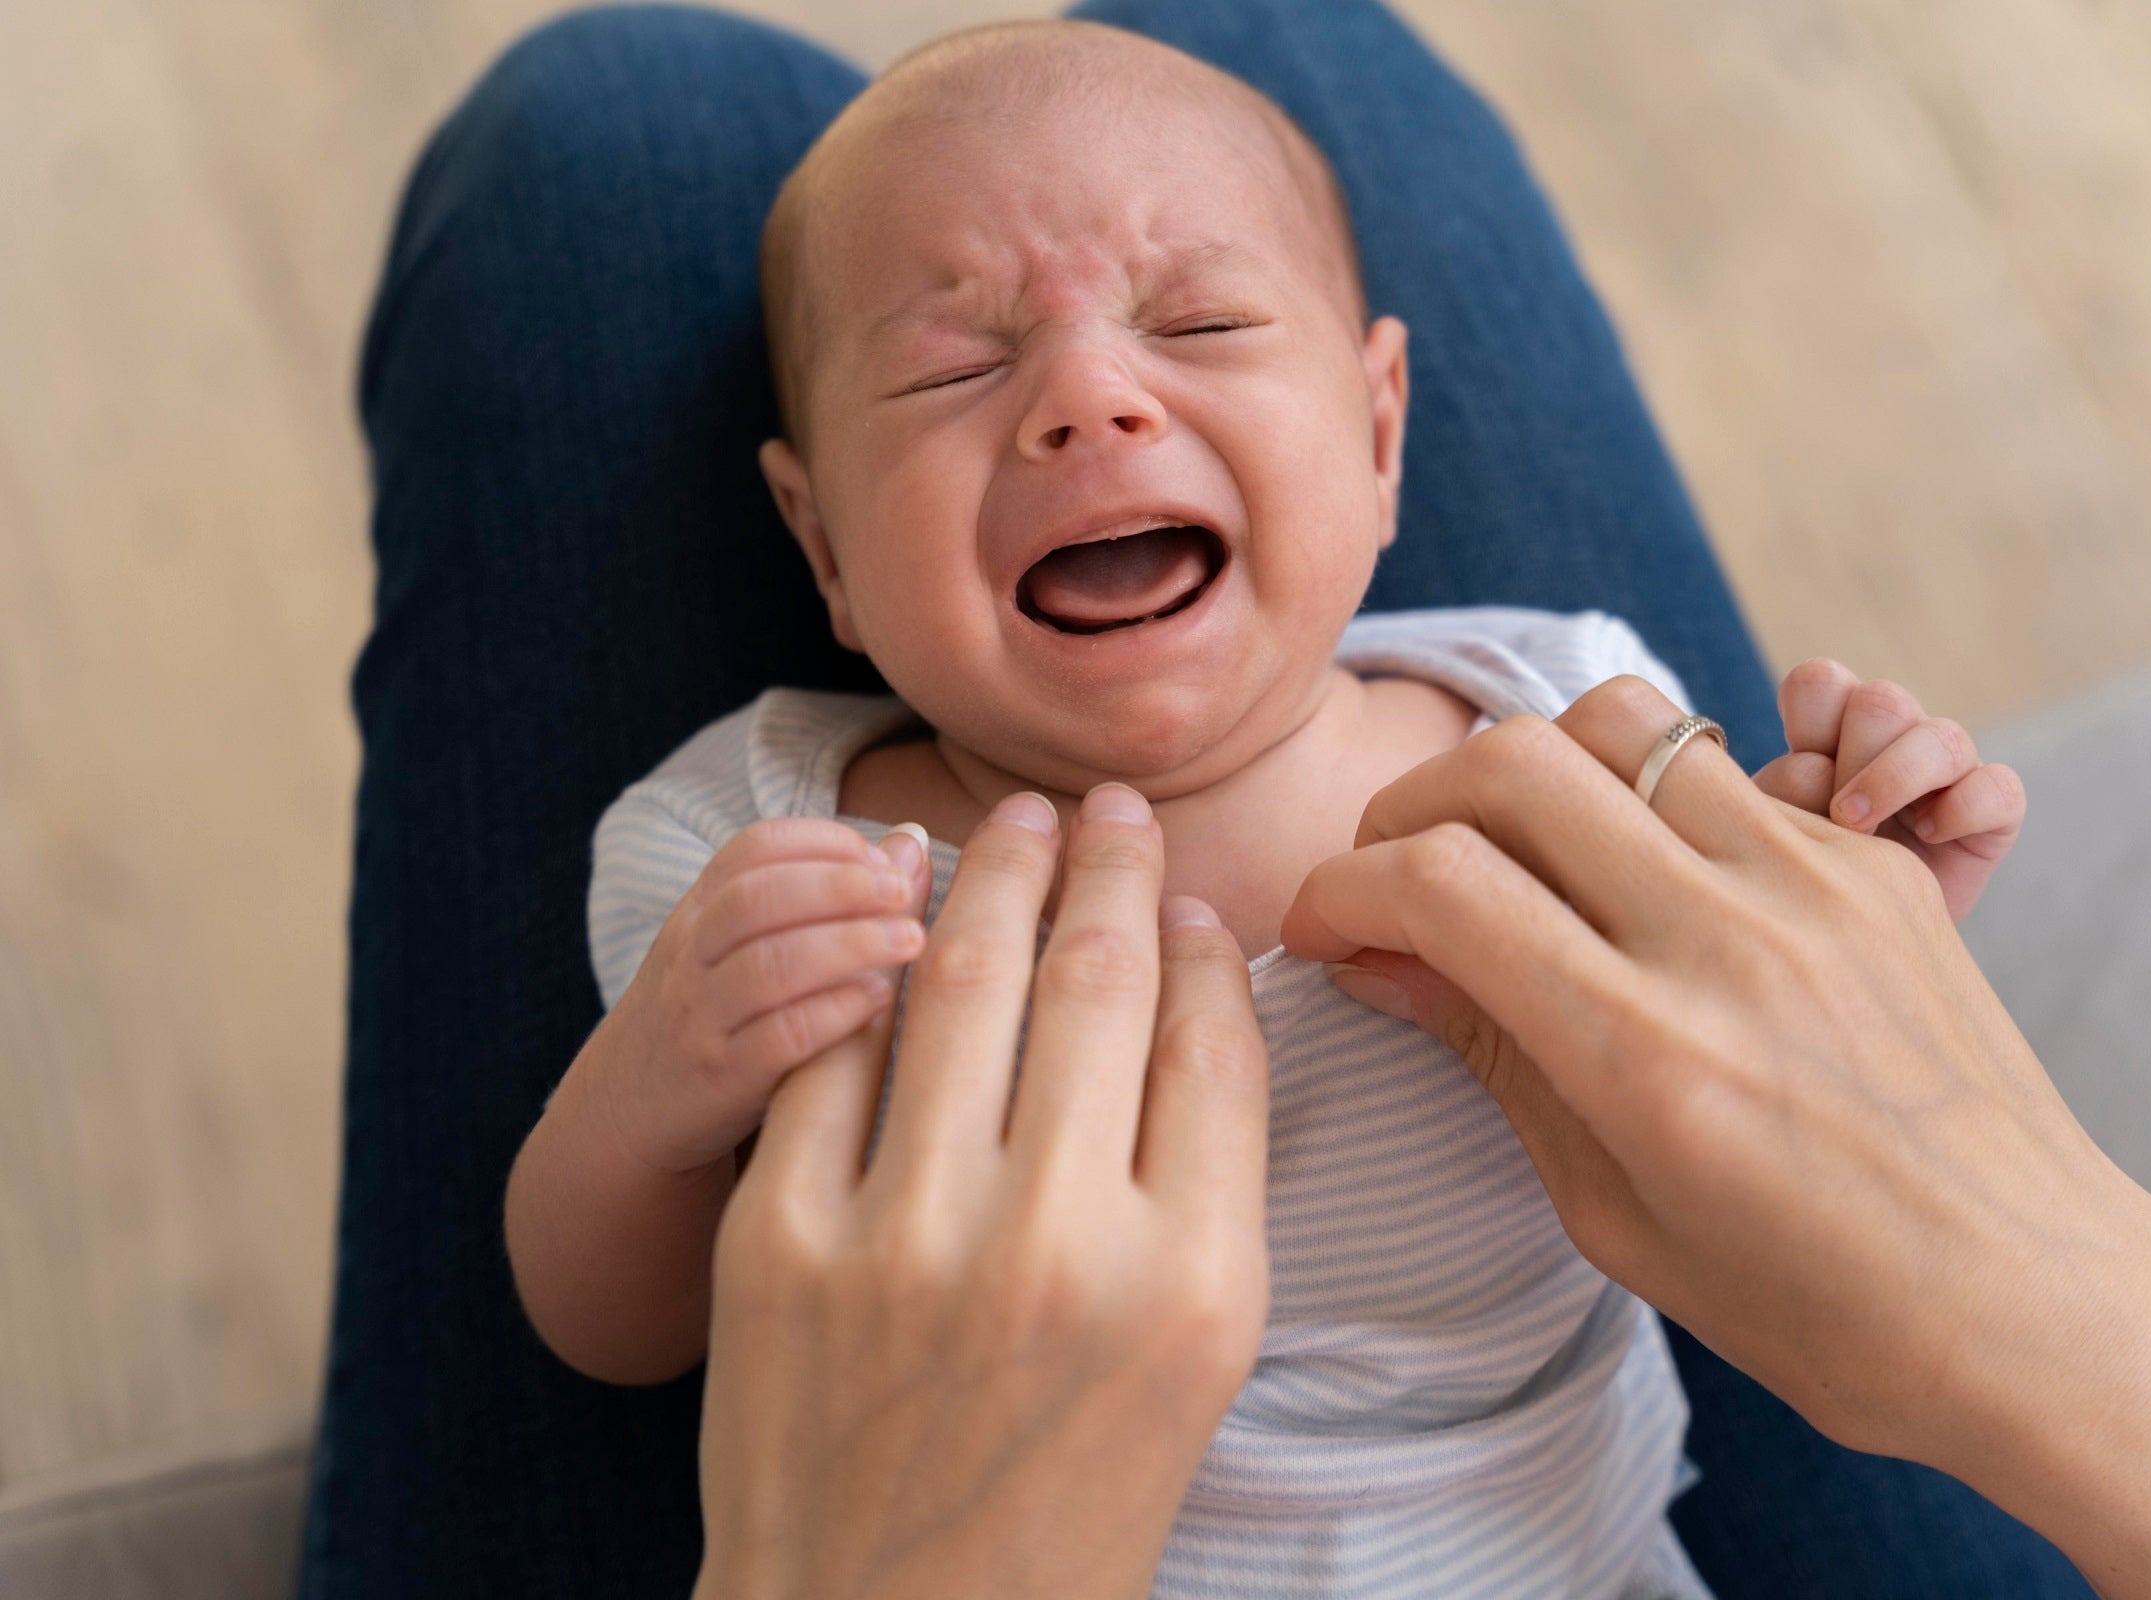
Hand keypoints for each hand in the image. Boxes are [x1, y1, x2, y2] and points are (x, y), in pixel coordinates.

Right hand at [601, 818, 928, 1173]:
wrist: (623, 1110)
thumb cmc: (711, 1015)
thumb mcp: (737, 947)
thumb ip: (815, 897)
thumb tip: (909, 844)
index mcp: (700, 910)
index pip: (754, 848)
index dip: (825, 842)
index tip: (883, 858)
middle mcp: (693, 955)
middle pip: (759, 897)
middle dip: (842, 885)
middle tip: (903, 893)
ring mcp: (702, 1018)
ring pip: (769, 965)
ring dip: (850, 944)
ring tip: (909, 941)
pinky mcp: (721, 1079)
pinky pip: (777, 1038)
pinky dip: (833, 1012)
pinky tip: (878, 1000)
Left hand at [695, 786, 1270, 1599]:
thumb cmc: (1072, 1493)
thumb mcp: (1201, 1351)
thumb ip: (1209, 1166)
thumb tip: (1182, 969)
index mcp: (1193, 1280)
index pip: (1211, 1040)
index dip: (1200, 939)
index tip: (1186, 889)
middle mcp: (1056, 1243)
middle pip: (1095, 983)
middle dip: (1103, 867)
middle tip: (1106, 805)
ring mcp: (904, 1236)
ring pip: (961, 983)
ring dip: (992, 875)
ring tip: (1014, 821)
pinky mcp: (779, 1239)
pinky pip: (835, 1050)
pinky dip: (870, 964)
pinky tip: (896, 905)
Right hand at [1283, 678, 2150, 1599]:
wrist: (2036, 1301)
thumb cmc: (1821, 1305)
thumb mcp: (1616, 1217)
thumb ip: (1496, 1058)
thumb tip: (1380, 956)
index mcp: (1647, 1056)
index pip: (1438, 883)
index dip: (1339, 887)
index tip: (1320, 927)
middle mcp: (1728, 942)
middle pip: (1512, 762)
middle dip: (1409, 802)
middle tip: (1393, 871)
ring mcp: (1813, 886)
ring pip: (1619, 722)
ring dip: (1528, 772)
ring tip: (1512, 849)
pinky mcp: (1873, 869)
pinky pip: (1720, 773)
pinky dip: (1643, 802)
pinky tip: (1639, 884)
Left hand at [1753, 658, 2023, 919]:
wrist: (1854, 948)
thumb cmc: (1806, 882)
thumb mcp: (1775, 837)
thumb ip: (1782, 796)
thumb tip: (1811, 769)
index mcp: (1830, 730)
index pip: (1822, 683)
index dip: (1807, 715)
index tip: (1798, 774)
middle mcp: (1892, 738)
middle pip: (1882, 700)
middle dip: (1853, 756)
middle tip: (1837, 817)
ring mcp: (1946, 770)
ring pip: (1941, 736)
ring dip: (1895, 780)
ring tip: (1861, 830)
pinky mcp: (1992, 811)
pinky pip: (1998, 786)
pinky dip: (1962, 808)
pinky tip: (1928, 837)